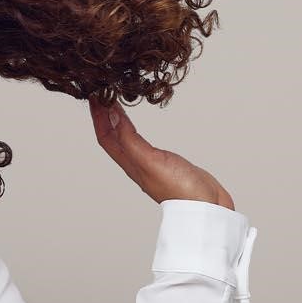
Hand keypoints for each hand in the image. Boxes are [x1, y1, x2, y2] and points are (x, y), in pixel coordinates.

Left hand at [92, 100, 236, 210]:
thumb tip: (112, 118)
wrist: (206, 207)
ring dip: (118, 121)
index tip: (94, 98)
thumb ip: (130, 141)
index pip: (106, 137)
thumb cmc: (180, 189)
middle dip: (105, 116)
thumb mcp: (150, 161)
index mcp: (130, 164)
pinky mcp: (164, 162)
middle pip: (113, 137)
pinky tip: (137, 125)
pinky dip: (135, 129)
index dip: (98, 117)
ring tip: (115, 105)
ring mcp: (150, 163)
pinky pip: (142, 141)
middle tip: (102, 96)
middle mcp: (137, 164)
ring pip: (126, 138)